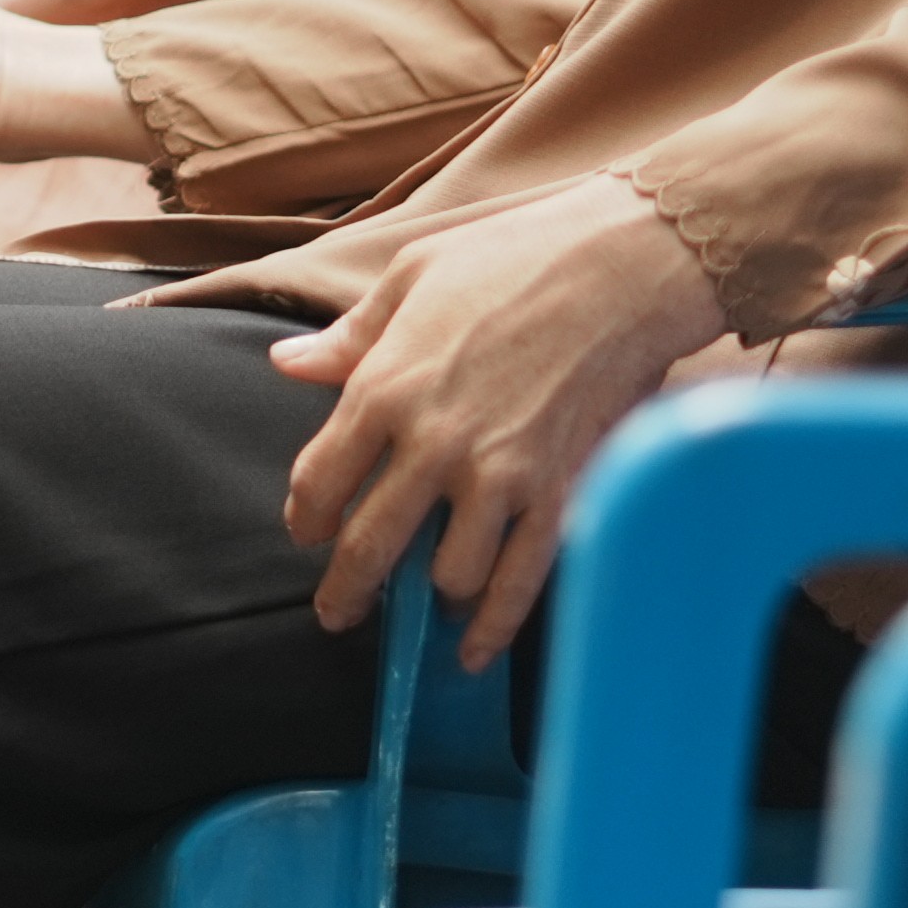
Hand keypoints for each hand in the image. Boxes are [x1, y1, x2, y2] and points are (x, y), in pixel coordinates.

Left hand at [267, 176, 742, 663]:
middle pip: (370, 546)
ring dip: (431, 597)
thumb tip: (288, 366)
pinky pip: (520, 580)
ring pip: (448, 574)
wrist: (619, 266)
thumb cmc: (512, 259)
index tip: (310, 530)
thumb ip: (349, 338)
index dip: (307, 517)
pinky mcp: (558, 491)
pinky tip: (473, 648)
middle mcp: (433, 443)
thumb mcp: (411, 278)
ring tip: (426, 604)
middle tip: (339, 612)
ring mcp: (499, 475)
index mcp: (383, 388)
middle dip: (347, 591)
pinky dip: (493, 626)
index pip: (319, 481)